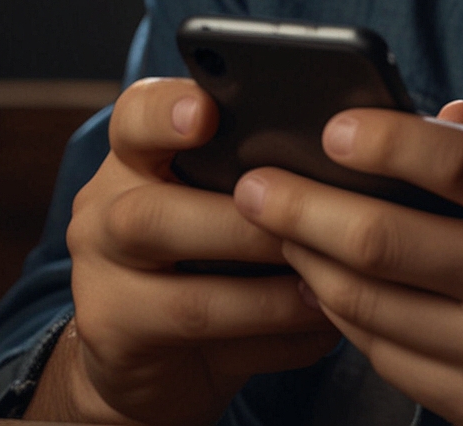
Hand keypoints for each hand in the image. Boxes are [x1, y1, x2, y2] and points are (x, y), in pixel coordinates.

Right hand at [29, 77, 340, 425]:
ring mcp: (101, 283)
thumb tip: (361, 153)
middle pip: (154, 215)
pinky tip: (316, 322)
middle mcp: (106, 212)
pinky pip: (205, 345)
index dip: (167, 112)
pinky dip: (272, 336)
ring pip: (186, 295)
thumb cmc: (211, 248)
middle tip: (304, 227)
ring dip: (268, 296)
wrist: (149, 349)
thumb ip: (265, 170)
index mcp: (137, 157)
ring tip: (327, 285)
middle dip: (240, 225)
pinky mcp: (119, 342)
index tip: (206, 112)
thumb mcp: (222, 195)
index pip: (136, 116)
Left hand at [234, 102, 462, 425]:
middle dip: (302, 210)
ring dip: (307, 266)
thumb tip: (424, 117)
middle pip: (385, 242)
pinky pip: (386, 357)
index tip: (327, 127)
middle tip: (252, 185)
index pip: (453, 163)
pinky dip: (344, 317)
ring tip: (274, 231)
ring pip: (369, 307)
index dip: (380, 142)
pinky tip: (322, 285)